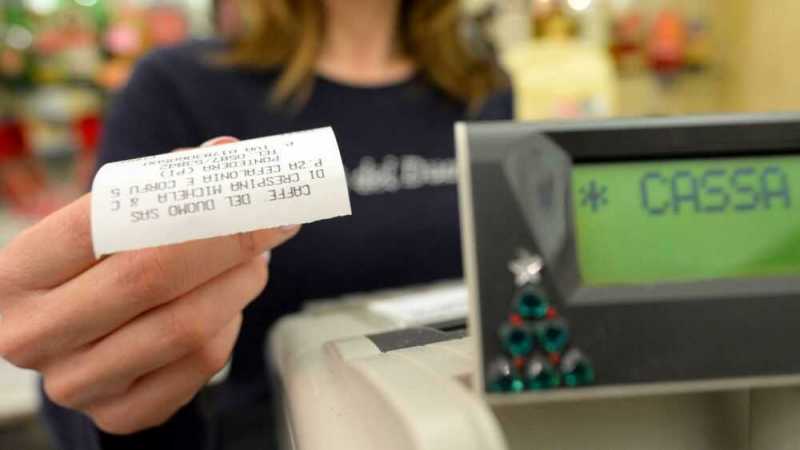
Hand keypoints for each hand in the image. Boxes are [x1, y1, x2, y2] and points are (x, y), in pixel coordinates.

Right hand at [0, 137, 299, 433]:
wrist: (70, 340)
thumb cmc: (91, 269)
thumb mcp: (101, 223)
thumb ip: (159, 186)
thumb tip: (227, 153)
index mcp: (15, 275)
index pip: (106, 223)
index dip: (187, 200)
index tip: (249, 190)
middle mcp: (33, 335)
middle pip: (151, 277)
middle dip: (228, 242)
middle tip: (272, 223)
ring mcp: (76, 383)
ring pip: (187, 327)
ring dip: (239, 284)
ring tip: (254, 259)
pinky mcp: (119, 414)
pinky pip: (199, 365)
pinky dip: (228, 327)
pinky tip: (226, 305)